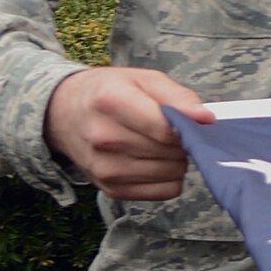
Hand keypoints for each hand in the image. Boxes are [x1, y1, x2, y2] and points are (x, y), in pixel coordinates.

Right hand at [46, 66, 214, 199]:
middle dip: (182, 140)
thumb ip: (177, 96)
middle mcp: (104, 138)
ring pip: (173, 173)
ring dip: (177, 159)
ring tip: (159, 143)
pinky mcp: (112, 189)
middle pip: (171, 151)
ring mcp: (106, 168)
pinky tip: (155, 160)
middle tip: (171, 128)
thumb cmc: (108, 92)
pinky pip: (165, 191)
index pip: (165, 128)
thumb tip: (206, 118)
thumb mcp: (143, 78)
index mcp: (111, 102)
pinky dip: (169, 177)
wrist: (64, 115)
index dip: (188, 125)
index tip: (193, 119)